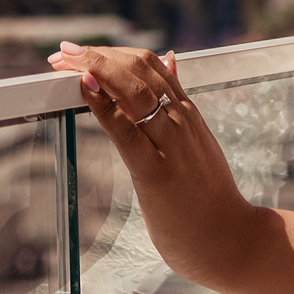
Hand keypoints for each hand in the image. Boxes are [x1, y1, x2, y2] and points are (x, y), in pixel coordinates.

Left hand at [47, 42, 266, 286]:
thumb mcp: (197, 140)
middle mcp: (181, 122)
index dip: (113, 52)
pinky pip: (126, 131)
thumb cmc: (209, 198)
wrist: (230, 241)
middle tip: (63, 52)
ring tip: (65, 61)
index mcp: (188, 114)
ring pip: (133, 91)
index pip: (151, 64)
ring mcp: (171, 146)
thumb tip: (169, 60)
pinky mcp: (156, 173)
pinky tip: (84, 88)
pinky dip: (103, 106)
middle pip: (139, 70)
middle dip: (97, 55)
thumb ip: (179, 102)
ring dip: (94, 69)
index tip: (83, 51)